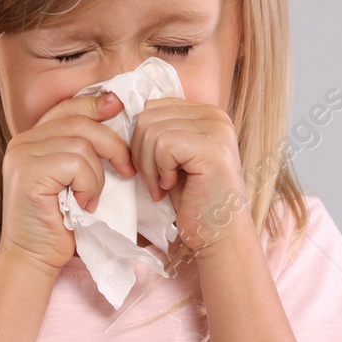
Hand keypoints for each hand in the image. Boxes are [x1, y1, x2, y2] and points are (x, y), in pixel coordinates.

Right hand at [0, 91, 138, 275]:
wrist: (34, 256)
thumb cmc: (60, 221)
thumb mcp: (74, 177)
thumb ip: (84, 149)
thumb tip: (115, 112)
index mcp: (32, 139)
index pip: (67, 107)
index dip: (95, 104)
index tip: (119, 107)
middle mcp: (23, 142)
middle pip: (80, 122)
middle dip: (112, 144)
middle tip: (127, 170)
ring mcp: (22, 156)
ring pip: (81, 144)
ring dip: (97, 176)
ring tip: (90, 199)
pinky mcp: (28, 174)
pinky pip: (75, 164)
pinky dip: (88, 185)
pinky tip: (82, 204)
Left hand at [130, 97, 248, 252]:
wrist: (218, 234)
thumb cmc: (193, 200)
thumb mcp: (173, 158)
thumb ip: (159, 132)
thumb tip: (123, 114)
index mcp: (205, 113)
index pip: (152, 106)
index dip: (141, 139)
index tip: (152, 168)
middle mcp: (215, 115)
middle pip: (148, 116)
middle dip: (140, 153)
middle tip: (155, 181)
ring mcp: (216, 129)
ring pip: (151, 130)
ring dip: (148, 165)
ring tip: (163, 186)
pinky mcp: (212, 147)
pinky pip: (163, 144)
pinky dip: (159, 170)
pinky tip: (171, 186)